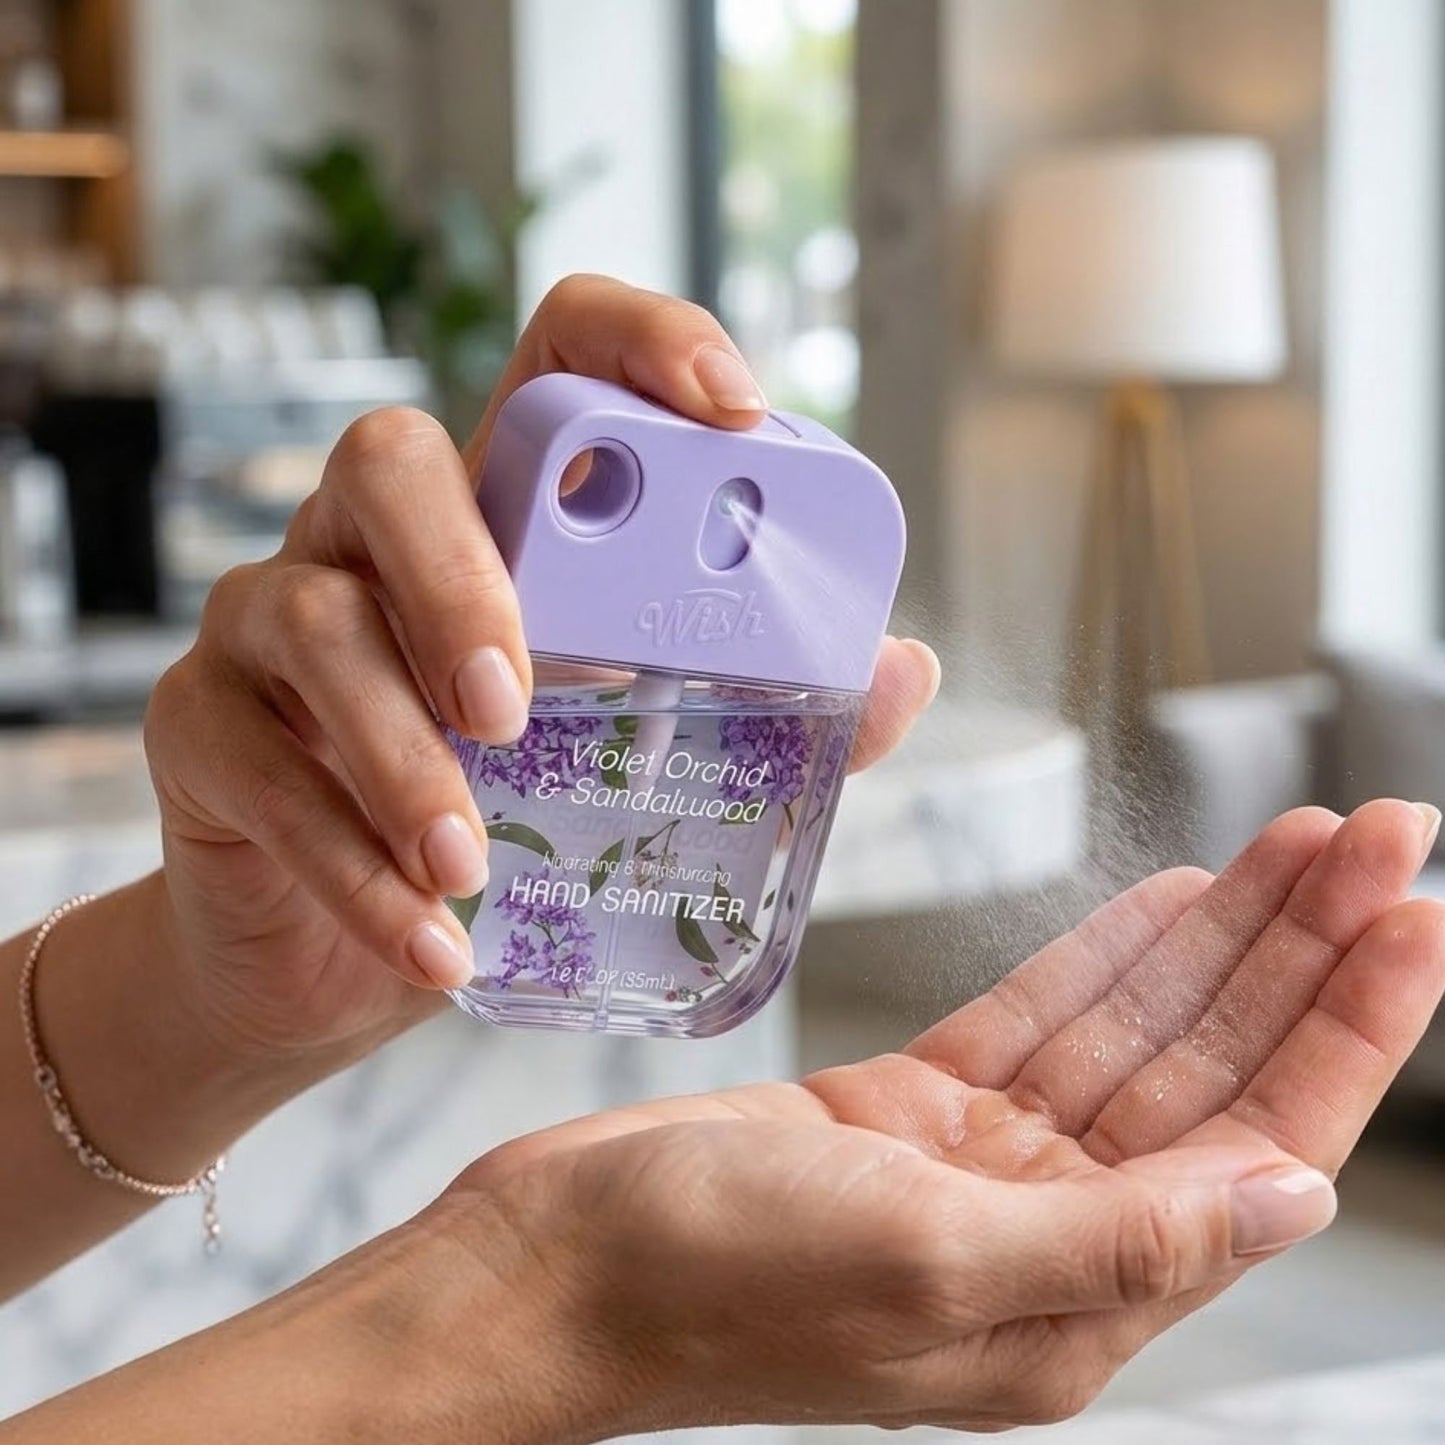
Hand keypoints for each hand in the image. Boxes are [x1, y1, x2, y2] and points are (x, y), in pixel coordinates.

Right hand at [143, 275, 939, 1067]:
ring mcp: (273, 621)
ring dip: (400, 750)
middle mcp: (376, 540)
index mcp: (504, 518)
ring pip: (313, 617)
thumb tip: (904, 670)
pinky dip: (352, 866)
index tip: (734, 408)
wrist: (341, 959)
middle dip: (463, 573)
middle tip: (519, 704)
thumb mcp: (636, 765)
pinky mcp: (203, 724)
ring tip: (469, 861)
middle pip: (390, 459)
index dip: (643, 342)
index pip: (558, 364)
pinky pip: (263, 770)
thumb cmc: (506, 832)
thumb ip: (768, 712)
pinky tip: (429, 943)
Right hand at [424, 800, 1444, 1436]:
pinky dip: (1107, 954)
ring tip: (1303, 845)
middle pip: (1213, 1071)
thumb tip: (1289, 1196)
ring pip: (1136, 1031)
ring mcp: (981, 1165)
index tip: (1416, 917)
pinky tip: (1173, 899)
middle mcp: (1049, 1234)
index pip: (1260, 1144)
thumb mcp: (927, 1259)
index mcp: (1077, 1300)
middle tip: (1382, 837)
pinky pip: (1041, 1018)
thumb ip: (1118, 1237)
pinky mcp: (916, 1110)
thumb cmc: (711, 1281)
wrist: (558, 1259)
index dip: (1350, 1027)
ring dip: (1220, 938)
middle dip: (1305, 953)